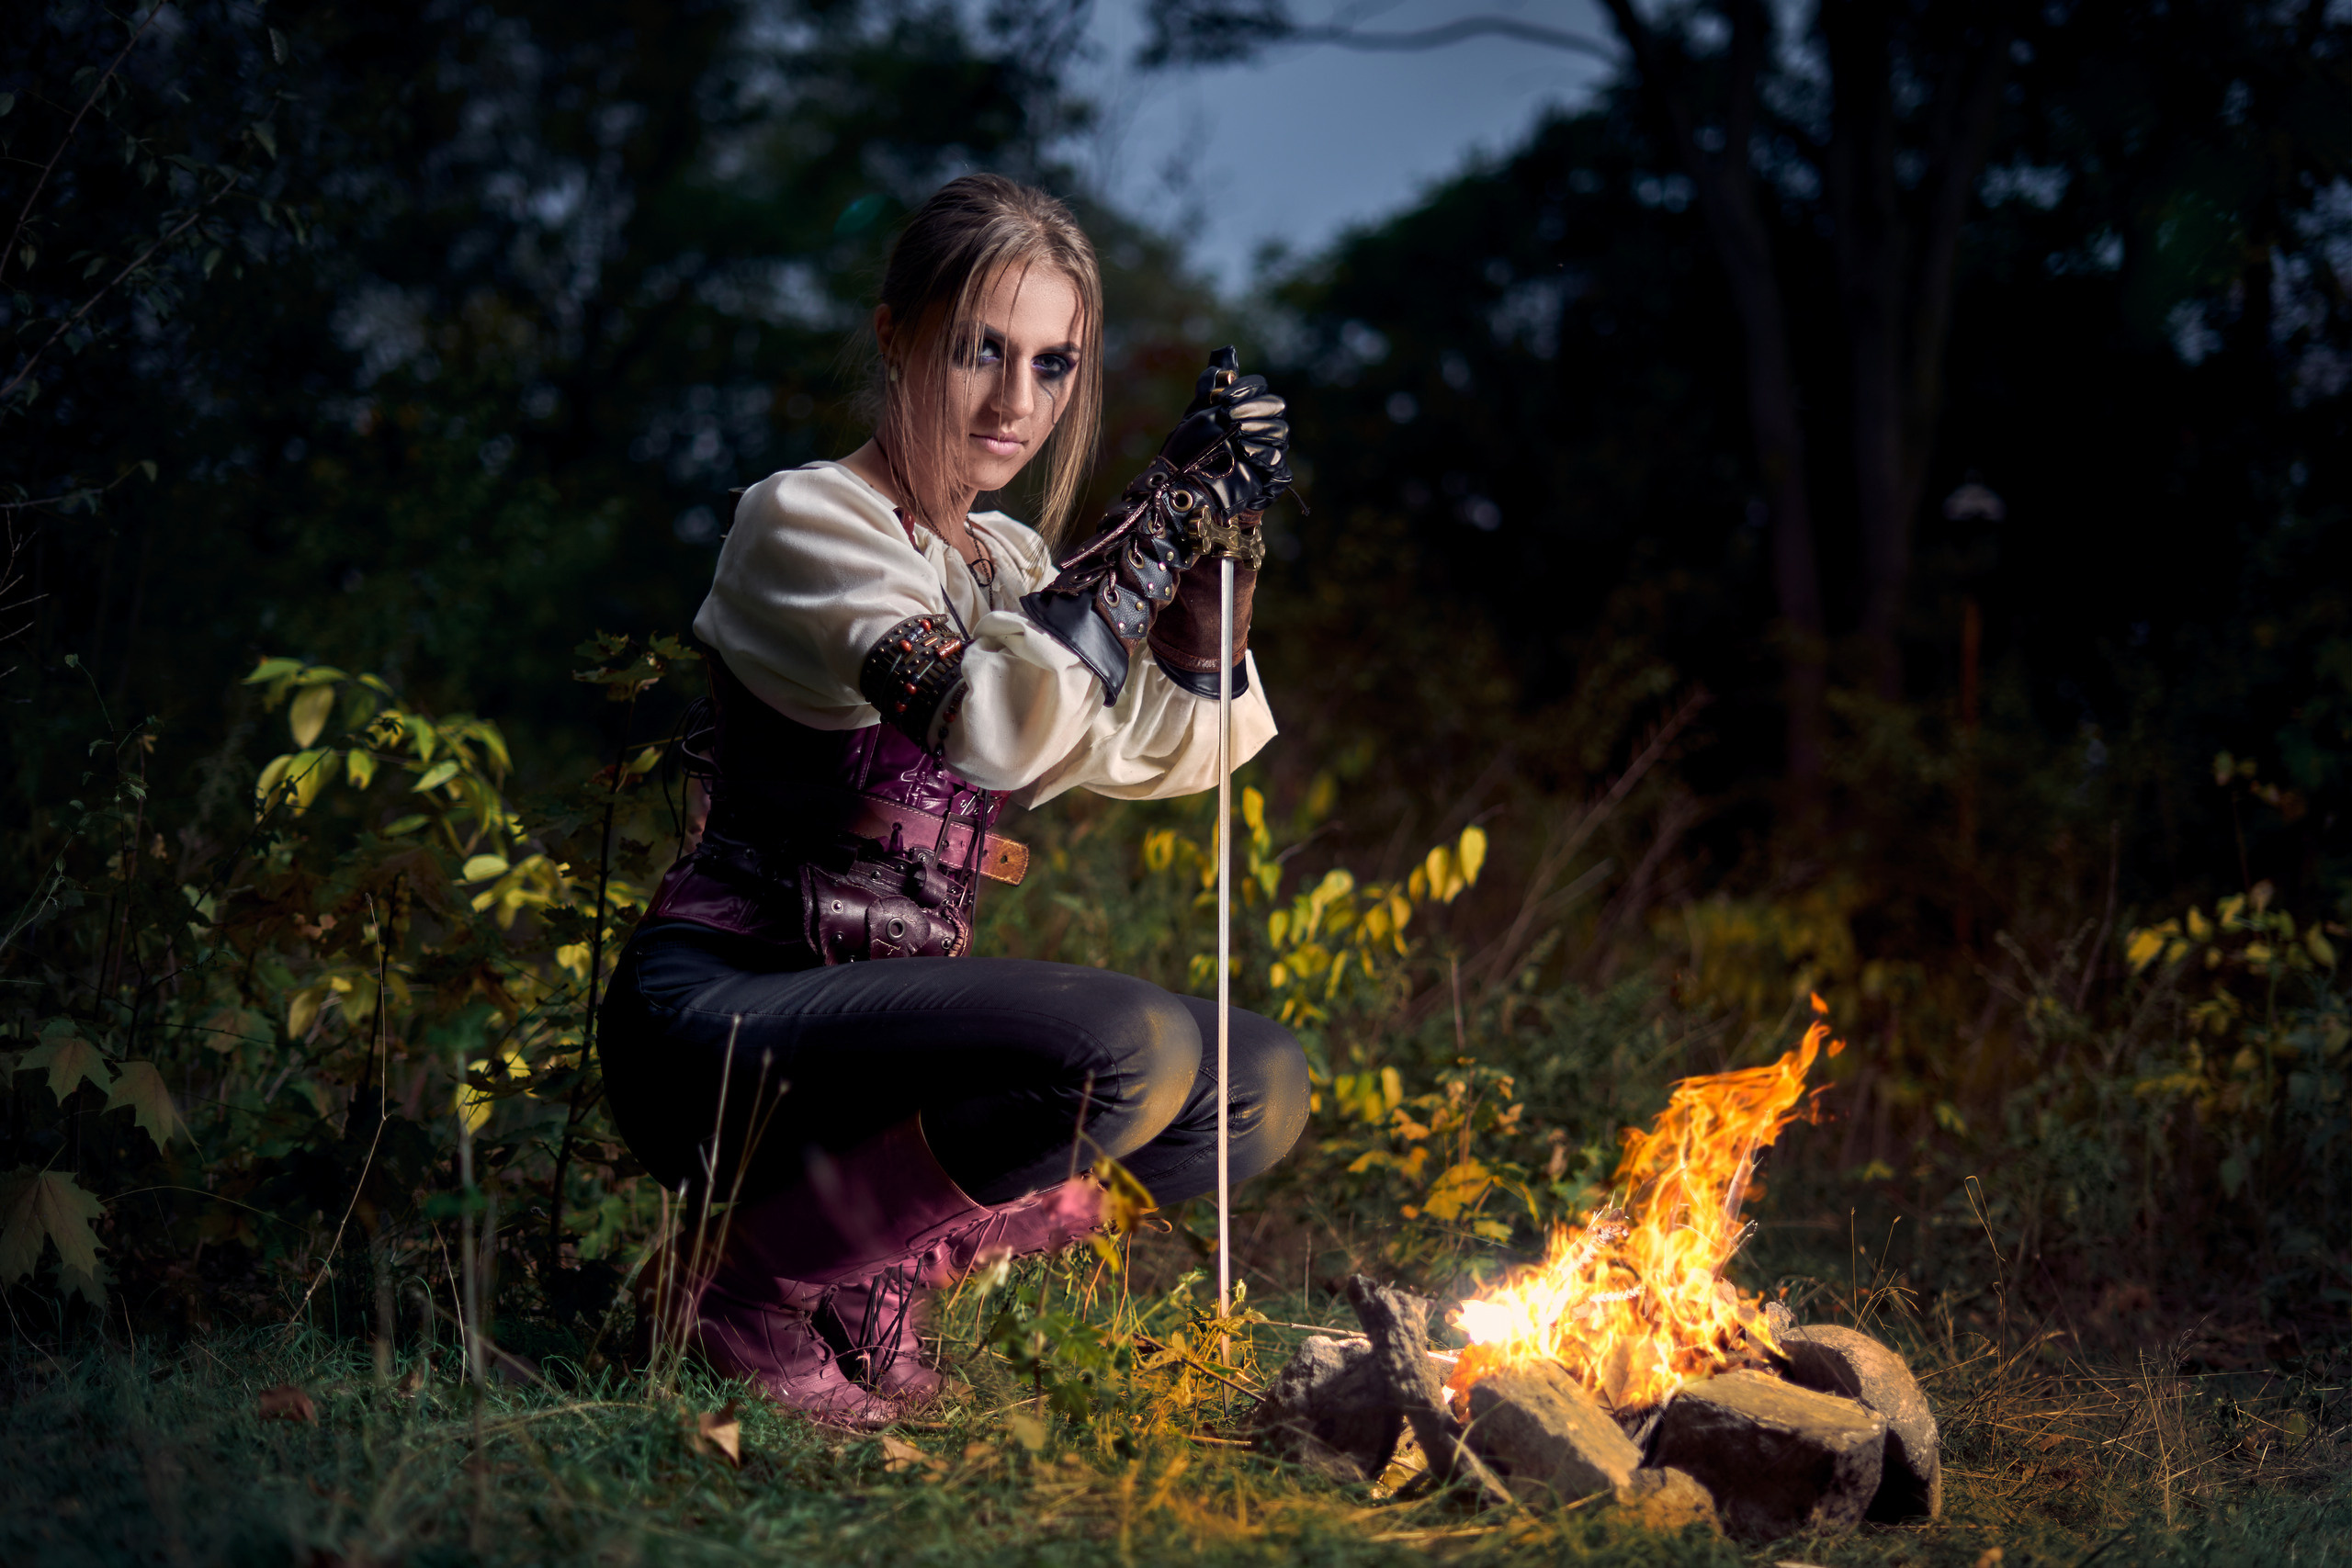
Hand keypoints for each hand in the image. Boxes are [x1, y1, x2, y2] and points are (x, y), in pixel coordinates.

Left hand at [1160, 346, 1292, 515]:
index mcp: (1248, 408)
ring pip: (1280, 431)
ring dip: (1257, 428)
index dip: (1245, 389)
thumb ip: (1211, 385)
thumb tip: (1224, 353)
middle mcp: (1263, 426)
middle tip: (1228, 416)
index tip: (1223, 399)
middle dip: (1252, 408)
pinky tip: (1244, 451)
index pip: (1260, 387)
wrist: (1188, 487)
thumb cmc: (1193, 450)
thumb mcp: (1197, 412)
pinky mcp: (1273, 475)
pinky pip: (1277, 460)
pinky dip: (1262, 452)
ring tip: (1236, 434)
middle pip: (1276, 405)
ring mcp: (1270, 450)